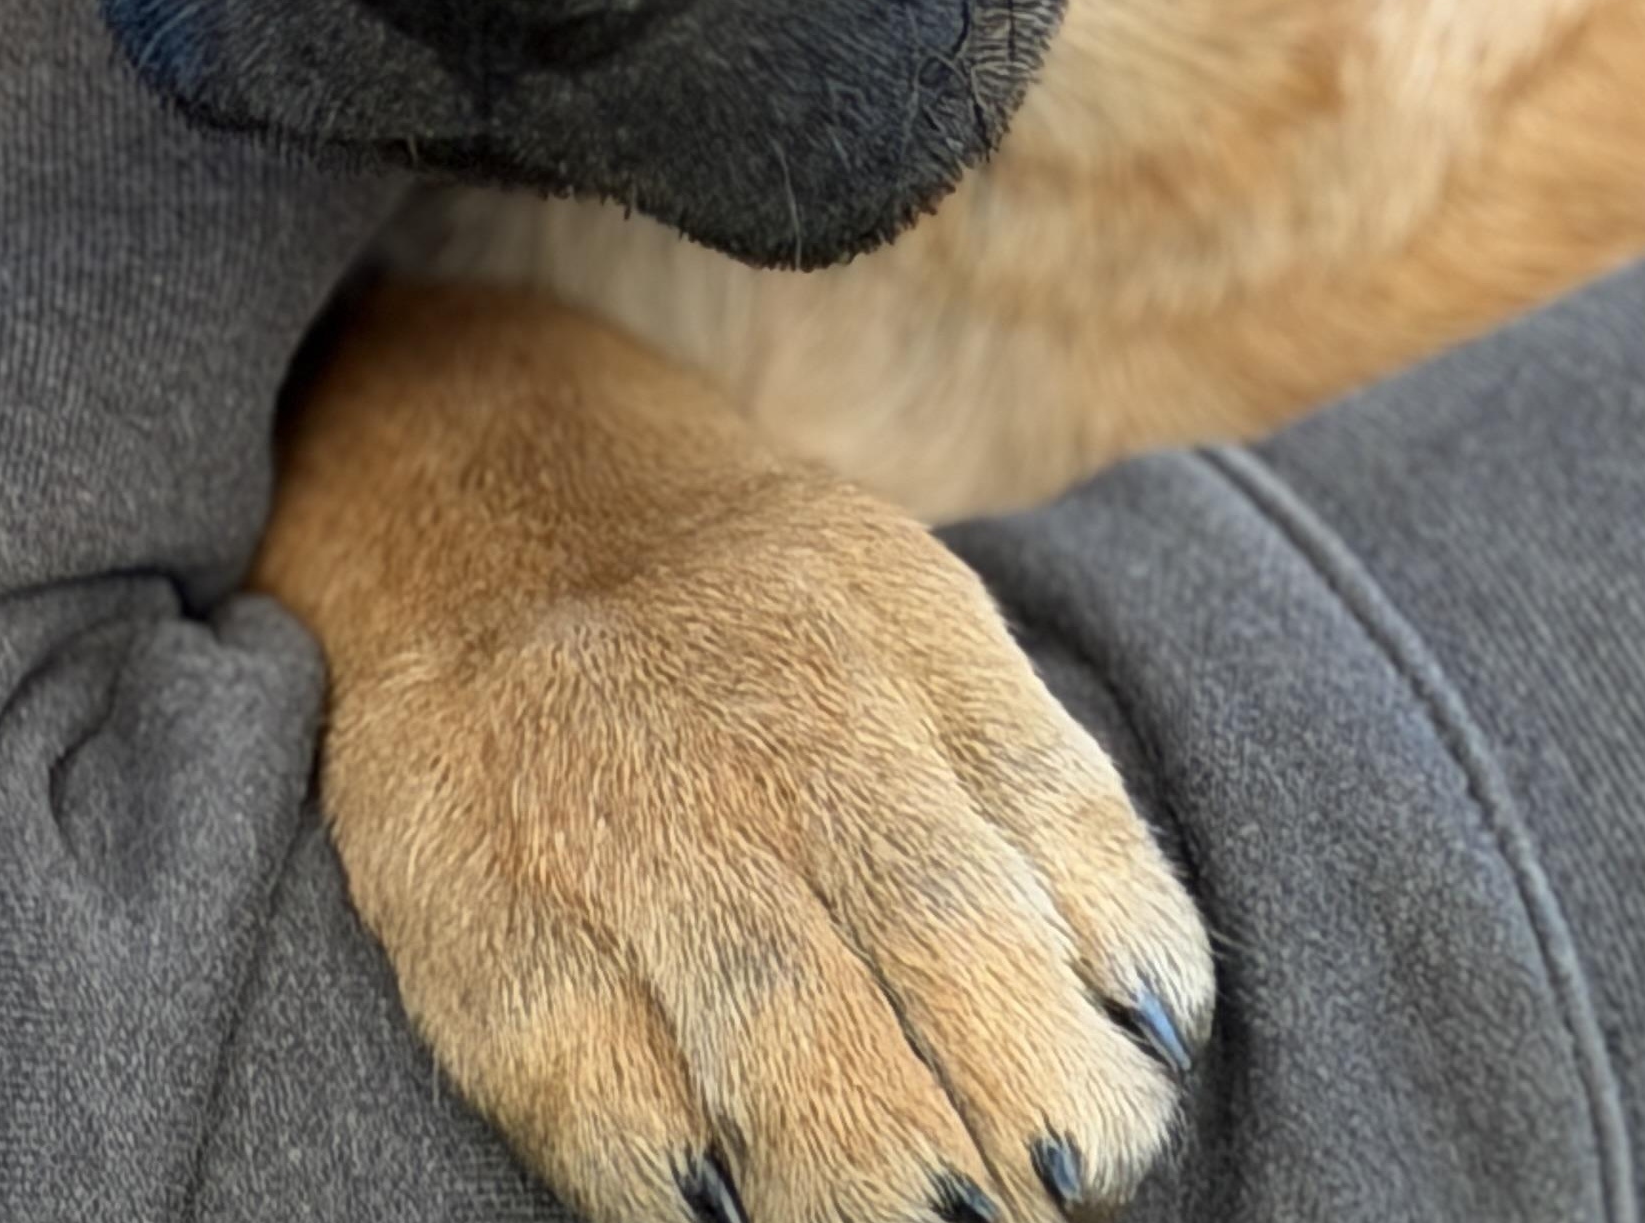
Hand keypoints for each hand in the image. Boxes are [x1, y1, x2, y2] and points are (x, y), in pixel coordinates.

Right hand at [259, 287, 1213, 1222]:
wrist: (488, 493)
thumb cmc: (761, 614)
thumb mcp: (929, 633)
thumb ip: (1043, 802)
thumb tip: (1158, 1013)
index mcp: (912, 650)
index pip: (1056, 839)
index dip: (1113, 1004)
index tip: (1135, 1099)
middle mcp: (778, 731)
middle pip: (942, 939)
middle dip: (1028, 1113)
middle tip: (1054, 1198)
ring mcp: (627, 824)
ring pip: (787, 1031)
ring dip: (882, 1175)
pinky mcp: (486, 918)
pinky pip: (595, 1091)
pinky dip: (678, 1183)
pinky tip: (733, 1212)